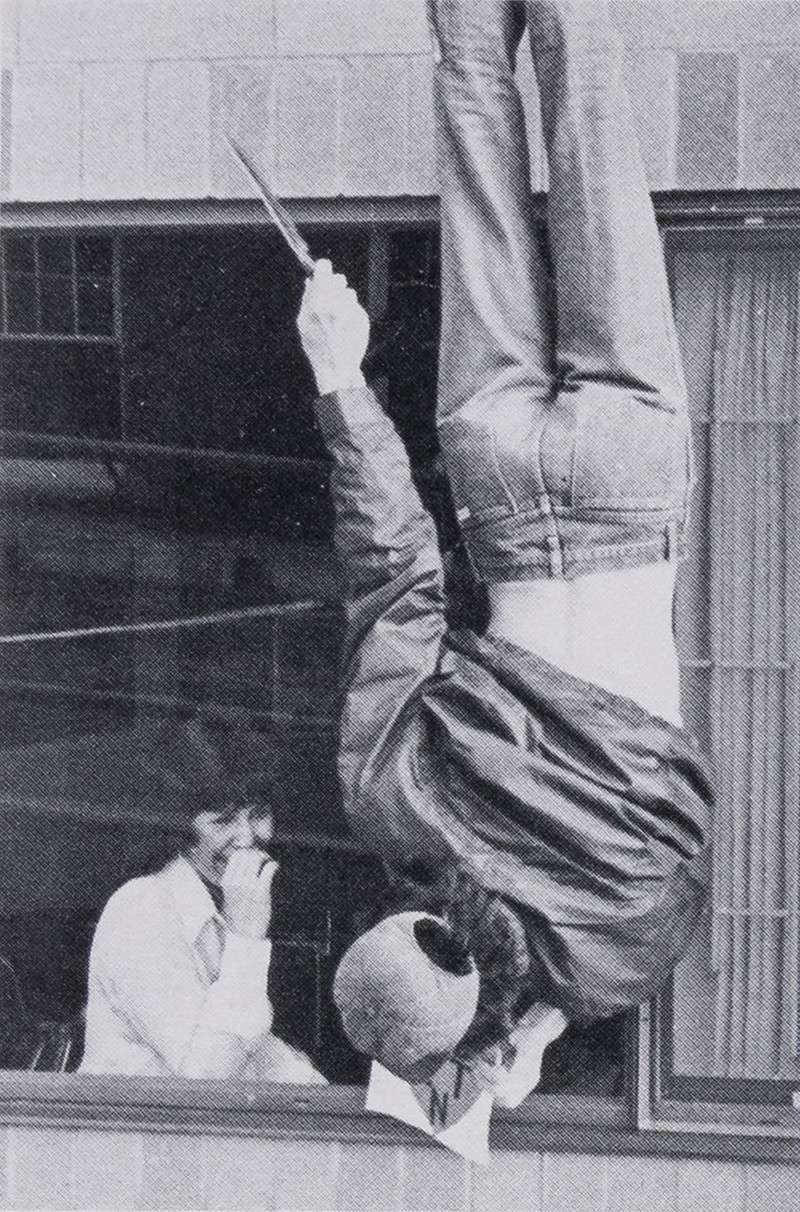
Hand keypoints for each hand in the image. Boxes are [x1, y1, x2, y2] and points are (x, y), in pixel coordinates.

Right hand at [220, 849, 277, 939]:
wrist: (245, 936)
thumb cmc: (239, 917)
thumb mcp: (229, 896)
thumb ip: (234, 880)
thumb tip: (245, 865)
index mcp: (227, 881)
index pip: (236, 855)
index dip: (247, 852)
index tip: (254, 856)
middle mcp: (236, 881)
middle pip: (248, 854)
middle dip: (258, 853)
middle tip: (265, 858)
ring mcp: (248, 884)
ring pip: (257, 857)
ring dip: (266, 857)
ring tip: (270, 863)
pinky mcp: (261, 890)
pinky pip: (269, 868)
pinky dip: (274, 865)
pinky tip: (275, 868)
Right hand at [297, 259, 369, 394]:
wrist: (336, 369)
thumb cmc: (316, 347)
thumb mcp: (303, 323)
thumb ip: (306, 299)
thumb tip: (310, 280)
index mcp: (318, 304)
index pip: (324, 270)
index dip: (323, 268)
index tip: (324, 268)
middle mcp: (337, 305)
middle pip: (338, 279)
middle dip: (334, 285)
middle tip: (330, 295)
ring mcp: (351, 312)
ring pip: (349, 293)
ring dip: (343, 299)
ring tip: (337, 316)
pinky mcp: (362, 319)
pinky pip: (356, 307)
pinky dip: (351, 312)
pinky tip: (345, 326)